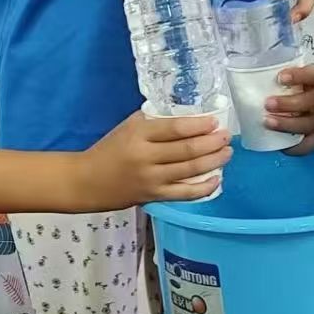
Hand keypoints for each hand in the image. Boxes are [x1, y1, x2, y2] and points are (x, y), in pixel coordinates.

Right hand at [81, 111, 231, 207]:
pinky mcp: (153, 196)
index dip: (199, 125)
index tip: (215, 121)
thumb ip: (155, 122)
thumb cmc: (110, 149)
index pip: (176, 128)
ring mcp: (151, 179)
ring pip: (189, 171)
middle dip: (212, 143)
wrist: (86, 181)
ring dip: (213, 161)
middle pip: (187, 150)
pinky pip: (184, 194)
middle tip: (227, 136)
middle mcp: (146, 157)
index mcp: (140, 134)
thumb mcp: (128, 127)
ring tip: (227, 153)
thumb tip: (188, 117)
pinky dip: (203, 188)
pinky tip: (217, 179)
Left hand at [267, 65, 313, 155]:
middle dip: (287, 104)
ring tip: (268, 122)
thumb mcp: (307, 77)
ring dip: (286, 124)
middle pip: (310, 102)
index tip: (280, 78)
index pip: (311, 76)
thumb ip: (292, 79)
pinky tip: (280, 145)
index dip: (296, 76)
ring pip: (308, 124)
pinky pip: (309, 145)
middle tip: (268, 104)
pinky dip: (293, 147)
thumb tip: (262, 82)